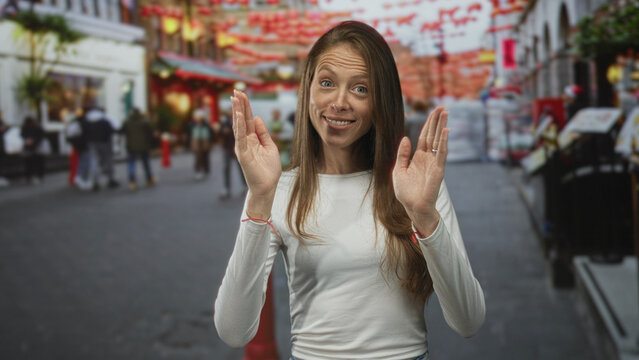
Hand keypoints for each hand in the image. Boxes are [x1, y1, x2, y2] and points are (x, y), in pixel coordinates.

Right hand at [231, 90, 281, 216]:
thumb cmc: (269, 169)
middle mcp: (245, 141)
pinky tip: (238, 116)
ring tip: (235, 99)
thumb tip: (256, 118)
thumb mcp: (270, 146)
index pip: (248, 119)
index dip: (245, 106)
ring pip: (239, 126)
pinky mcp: (243, 154)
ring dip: (237, 112)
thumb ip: (263, 133)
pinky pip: (240, 138)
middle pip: (242, 120)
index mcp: (252, 138)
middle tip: (236, 90)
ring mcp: (243, 147)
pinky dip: (239, 127)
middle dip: (239, 105)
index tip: (242, 93)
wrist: (268, 187)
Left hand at [392, 106, 448, 235]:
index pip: (424, 136)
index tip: (434, 111)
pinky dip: (444, 142)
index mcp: (418, 157)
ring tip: (446, 113)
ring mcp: (434, 163)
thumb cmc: (406, 192)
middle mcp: (428, 158)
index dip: (428, 124)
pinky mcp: (438, 170)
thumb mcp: (399, 170)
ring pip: (439, 141)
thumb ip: (402, 154)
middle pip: (433, 135)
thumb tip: (406, 138)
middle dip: (437, 121)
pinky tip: (445, 131)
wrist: (412, 207)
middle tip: (442, 107)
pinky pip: (442, 153)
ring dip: (442, 127)